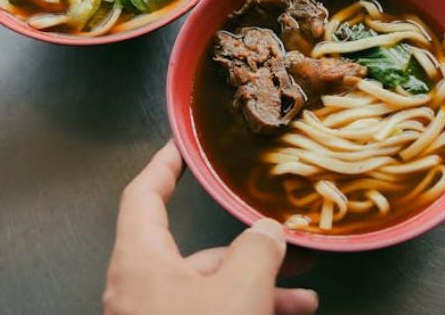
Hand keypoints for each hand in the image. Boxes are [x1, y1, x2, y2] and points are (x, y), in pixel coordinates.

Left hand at [103, 142, 317, 314]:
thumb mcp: (237, 293)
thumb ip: (257, 252)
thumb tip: (267, 232)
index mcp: (139, 262)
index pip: (143, 196)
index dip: (163, 166)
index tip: (181, 147)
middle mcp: (140, 291)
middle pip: (193, 252)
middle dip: (246, 249)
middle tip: (285, 242)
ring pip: (209, 294)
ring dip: (258, 290)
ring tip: (304, 299)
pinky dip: (246, 313)